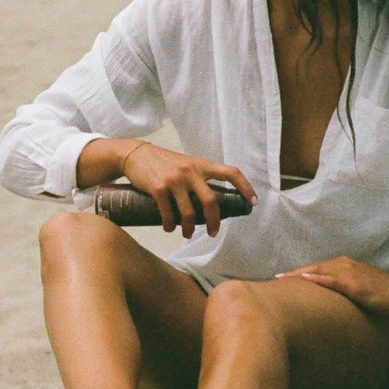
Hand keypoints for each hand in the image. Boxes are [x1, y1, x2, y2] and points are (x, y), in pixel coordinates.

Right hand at [122, 143, 256, 239]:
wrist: (135, 154)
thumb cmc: (164, 163)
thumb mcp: (186, 164)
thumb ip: (200, 177)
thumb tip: (212, 203)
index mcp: (202, 164)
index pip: (231, 172)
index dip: (245, 187)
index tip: (253, 202)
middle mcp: (190, 171)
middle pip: (211, 201)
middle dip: (214, 221)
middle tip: (213, 233)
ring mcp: (174, 180)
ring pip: (189, 213)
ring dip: (189, 229)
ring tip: (187, 234)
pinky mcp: (158, 188)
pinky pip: (168, 214)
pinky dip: (169, 225)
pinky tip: (169, 228)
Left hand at [276, 255, 388, 318]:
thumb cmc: (384, 292)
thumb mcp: (361, 287)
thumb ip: (345, 289)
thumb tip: (333, 300)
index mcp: (344, 266)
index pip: (317, 269)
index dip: (299, 273)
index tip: (283, 278)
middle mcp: (344, 265)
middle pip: (313, 268)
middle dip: (294, 273)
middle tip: (275, 279)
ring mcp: (348, 273)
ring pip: (318, 271)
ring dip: (298, 274)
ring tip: (281, 279)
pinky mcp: (354, 284)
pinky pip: (331, 280)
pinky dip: (316, 279)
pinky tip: (303, 280)